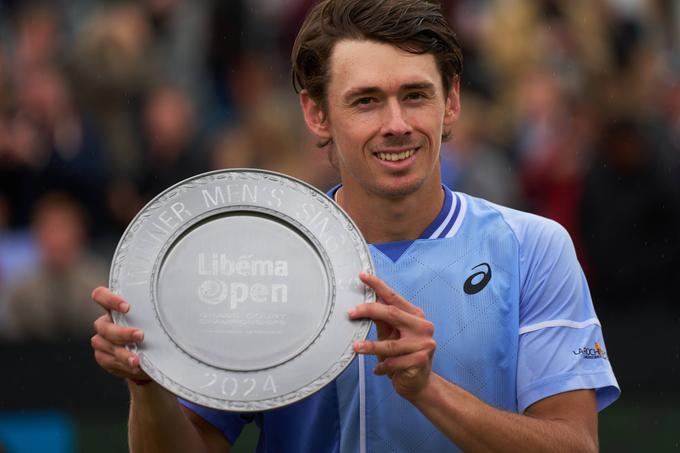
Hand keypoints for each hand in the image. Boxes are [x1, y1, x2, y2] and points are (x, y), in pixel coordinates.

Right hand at [91, 287, 149, 382]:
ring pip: (105, 344)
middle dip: (123, 332)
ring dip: (123, 353)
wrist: (147, 355)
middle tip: (141, 336)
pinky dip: (122, 364)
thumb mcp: (154, 319)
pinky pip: (108, 361)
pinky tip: (135, 367)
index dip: (109, 299)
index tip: (127, 307)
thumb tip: (179, 307)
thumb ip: (157, 312)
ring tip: (137, 360)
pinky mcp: (103, 357)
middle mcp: (105, 323)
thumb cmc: (151, 330)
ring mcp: (102, 340)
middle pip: (105, 326)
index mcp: (114, 308)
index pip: (101, 296)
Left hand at [349, 273, 435, 400]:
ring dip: (370, 346)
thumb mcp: (391, 335)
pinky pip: (394, 362)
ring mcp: (425, 344)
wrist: (419, 383)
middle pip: (392, 313)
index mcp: (415, 316)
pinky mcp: (421, 361)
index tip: (362, 276)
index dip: (377, 285)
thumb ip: (382, 320)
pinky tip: (378, 370)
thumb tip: (364, 302)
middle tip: (351, 313)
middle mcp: (423, 326)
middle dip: (369, 311)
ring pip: (390, 343)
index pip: (393, 297)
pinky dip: (382, 367)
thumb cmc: (402, 356)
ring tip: (355, 347)